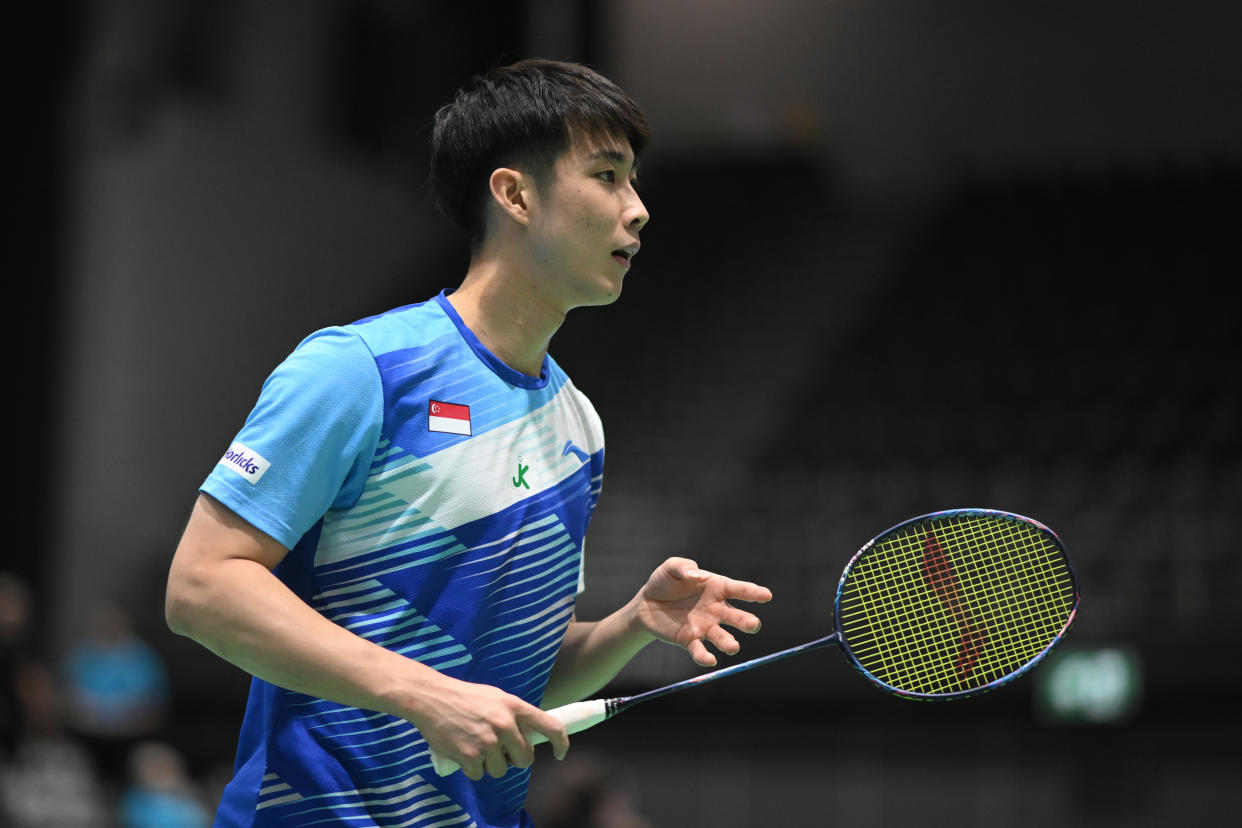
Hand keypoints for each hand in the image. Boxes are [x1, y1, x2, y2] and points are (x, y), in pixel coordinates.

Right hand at [414, 676, 568, 780]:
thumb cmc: (465, 697)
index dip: (561, 743)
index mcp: (515, 707)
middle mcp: (505, 725)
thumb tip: (528, 735)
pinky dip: (472, 769)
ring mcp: (488, 742)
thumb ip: (514, 715)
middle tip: (502, 752)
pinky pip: (479, 774)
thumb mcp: (497, 697)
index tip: (561, 753)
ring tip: (477, 747)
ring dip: (491, 765)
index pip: (551, 726)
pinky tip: (464, 752)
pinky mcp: (469, 756)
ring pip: (501, 770)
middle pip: (526, 758)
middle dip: (516, 759)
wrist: (432, 698)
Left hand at [633, 557, 771, 666]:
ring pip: (723, 637)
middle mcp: (716, 609)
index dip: (754, 593)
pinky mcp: (690, 640)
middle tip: (753, 625)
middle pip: (737, 617)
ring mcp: (705, 626)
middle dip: (747, 622)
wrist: (646, 604)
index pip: (740, 590)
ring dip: (729, 643)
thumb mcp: (671, 567)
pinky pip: (700, 650)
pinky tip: (709, 660)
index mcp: (717, 588)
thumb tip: (697, 576)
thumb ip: (684, 567)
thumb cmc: (664, 582)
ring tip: (733, 647)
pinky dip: (705, 656)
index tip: (767, 596)